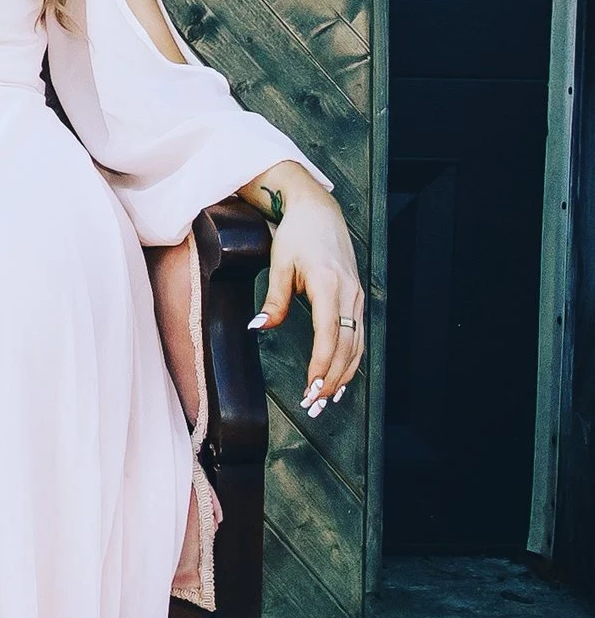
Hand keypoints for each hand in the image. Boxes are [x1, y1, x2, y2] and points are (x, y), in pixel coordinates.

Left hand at [245, 162, 364, 417]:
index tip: (312, 388)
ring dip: (343, 375)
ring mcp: (357, 298)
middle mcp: (349, 295)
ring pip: (356, 346)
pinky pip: (358, 337)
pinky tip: (339, 378)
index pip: (330, 336)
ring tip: (326, 400)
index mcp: (329, 286)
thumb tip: (259, 327)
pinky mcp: (356, 300)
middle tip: (315, 405)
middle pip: (346, 348)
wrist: (318, 212)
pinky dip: (350, 360)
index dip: (322, 365)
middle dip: (332, 379)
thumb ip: (273, 299)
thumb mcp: (279, 264)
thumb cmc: (296, 236)